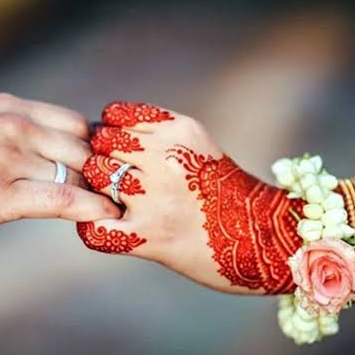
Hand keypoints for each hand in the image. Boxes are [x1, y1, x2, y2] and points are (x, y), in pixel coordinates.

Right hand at [0, 93, 120, 236]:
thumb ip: (10, 128)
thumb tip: (40, 147)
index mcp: (11, 108)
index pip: (77, 124)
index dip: (100, 149)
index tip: (111, 168)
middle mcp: (16, 127)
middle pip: (85, 148)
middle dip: (107, 173)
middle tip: (122, 192)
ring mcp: (9, 160)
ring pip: (78, 173)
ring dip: (103, 192)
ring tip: (121, 208)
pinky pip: (60, 199)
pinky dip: (89, 208)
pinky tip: (107, 217)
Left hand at [77, 102, 302, 294]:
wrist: (262, 239)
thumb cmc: (223, 191)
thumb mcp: (197, 143)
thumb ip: (154, 130)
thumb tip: (101, 129)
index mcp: (179, 132)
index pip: (114, 116)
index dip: (108, 132)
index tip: (118, 150)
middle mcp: (167, 159)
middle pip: (101, 143)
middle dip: (100, 158)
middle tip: (114, 178)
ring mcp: (156, 199)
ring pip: (95, 176)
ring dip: (97, 189)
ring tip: (115, 201)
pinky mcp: (148, 237)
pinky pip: (95, 227)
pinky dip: (92, 226)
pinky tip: (110, 226)